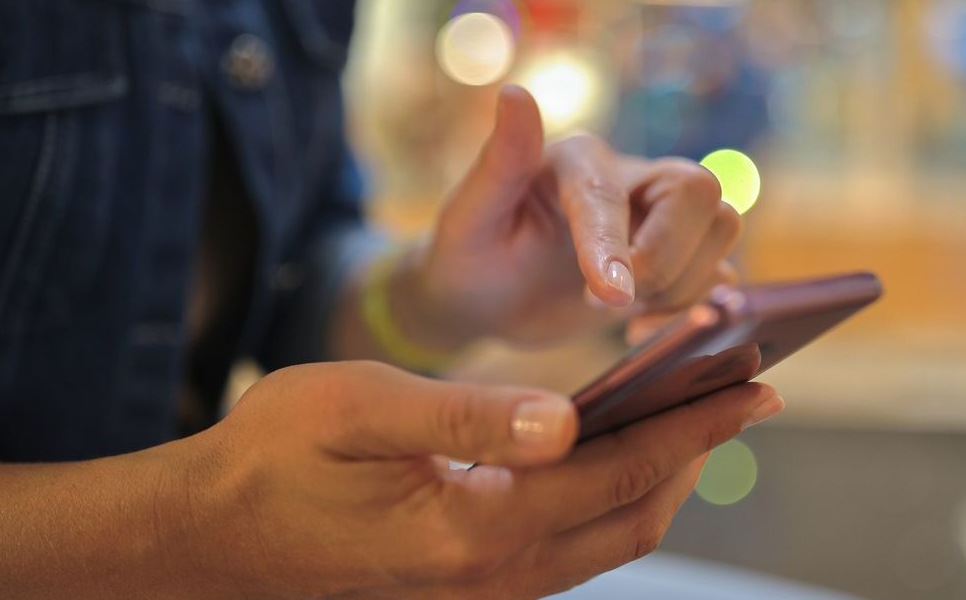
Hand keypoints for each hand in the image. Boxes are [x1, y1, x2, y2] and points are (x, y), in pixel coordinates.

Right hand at [173, 361, 782, 598]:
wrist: (212, 535)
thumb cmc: (273, 458)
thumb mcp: (358, 410)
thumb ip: (466, 414)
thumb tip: (569, 419)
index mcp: (473, 528)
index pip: (617, 472)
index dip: (691, 426)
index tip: (753, 385)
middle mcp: (492, 576)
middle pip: (633, 516)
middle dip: (697, 452)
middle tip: (747, 394)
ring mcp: (484, 591)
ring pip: (609, 540)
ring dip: (663, 478)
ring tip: (699, 419)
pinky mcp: (470, 584)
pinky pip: (572, 549)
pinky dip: (616, 500)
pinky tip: (620, 456)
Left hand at [396, 86, 741, 346]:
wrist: (487, 299)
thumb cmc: (471, 254)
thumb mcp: (469, 215)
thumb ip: (498, 160)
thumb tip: (513, 92)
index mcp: (580, 160)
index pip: (613, 194)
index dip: (616, 246)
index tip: (608, 297)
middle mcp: (630, 179)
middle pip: (699, 192)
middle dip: (667, 258)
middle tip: (612, 305)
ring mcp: (659, 221)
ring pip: (722, 228)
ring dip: (683, 286)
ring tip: (623, 318)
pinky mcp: (676, 262)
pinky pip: (721, 274)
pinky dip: (695, 307)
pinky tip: (639, 329)